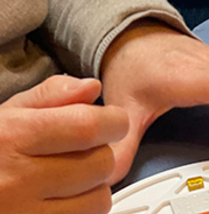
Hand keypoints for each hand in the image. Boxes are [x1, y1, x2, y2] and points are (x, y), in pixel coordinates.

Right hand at [0, 75, 127, 213]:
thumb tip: (93, 88)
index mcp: (15, 138)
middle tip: (89, 150)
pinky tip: (61, 201)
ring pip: (96, 202)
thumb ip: (51, 96)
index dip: (113, 121)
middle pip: (100, 164)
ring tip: (74, 179)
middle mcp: (19, 180)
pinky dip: (79, 212)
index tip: (114, 121)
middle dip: (103, 152)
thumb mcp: (6, 113)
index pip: (88, 127)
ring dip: (94, 187)